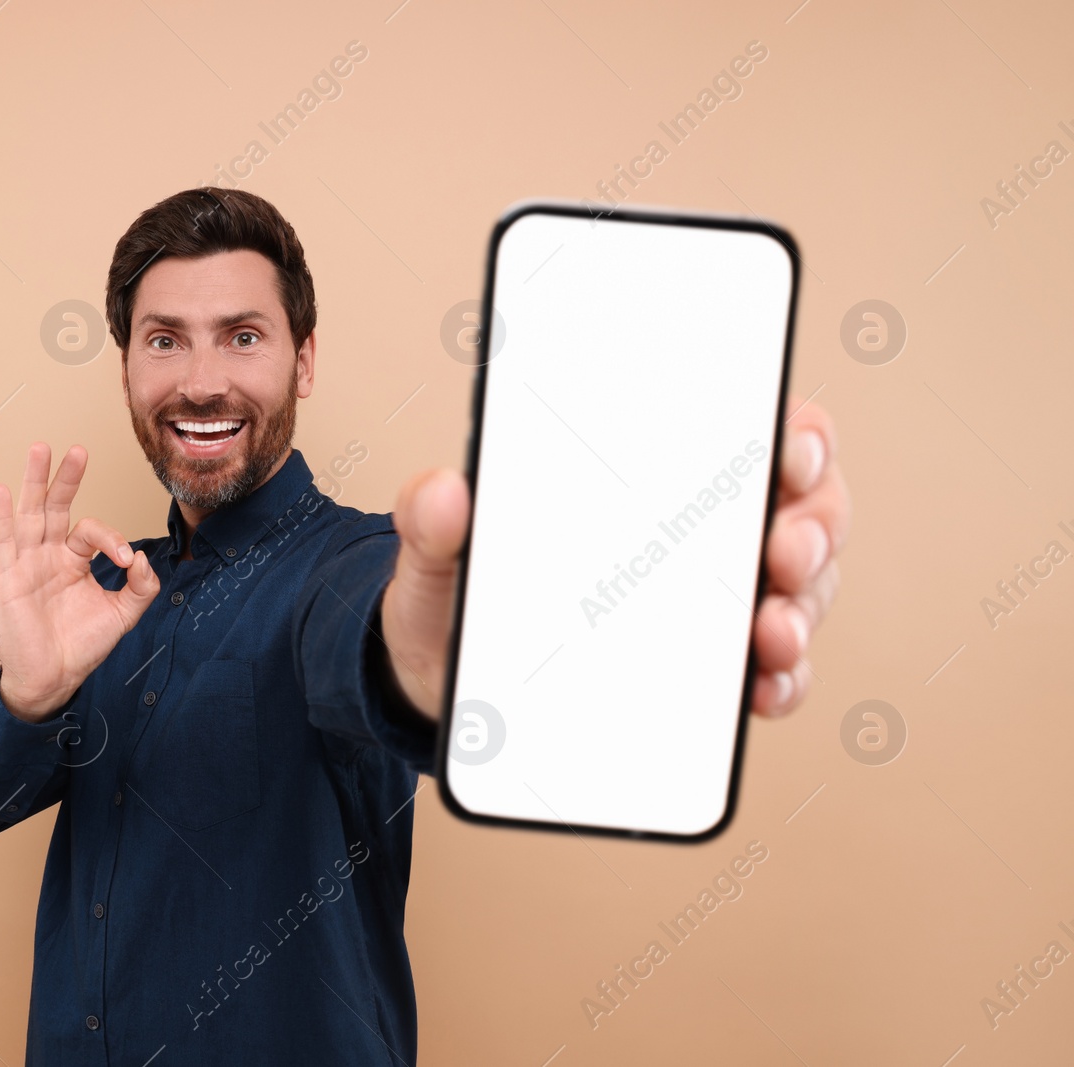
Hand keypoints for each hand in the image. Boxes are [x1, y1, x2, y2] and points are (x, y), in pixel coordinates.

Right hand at [0, 442, 159, 720]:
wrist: (52, 679)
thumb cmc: (80, 647)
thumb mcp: (122, 615)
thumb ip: (141, 587)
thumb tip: (144, 558)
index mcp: (72, 560)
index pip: (91, 531)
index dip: (113, 539)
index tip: (127, 560)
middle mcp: (48, 555)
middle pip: (55, 507)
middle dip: (66, 477)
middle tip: (78, 450)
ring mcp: (25, 564)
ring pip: (30, 514)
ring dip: (34, 482)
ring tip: (40, 449)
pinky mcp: (7, 579)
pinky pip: (3, 542)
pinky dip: (1, 516)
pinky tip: (0, 491)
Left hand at [379, 396, 849, 720]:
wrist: (439, 690)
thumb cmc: (455, 603)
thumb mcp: (431, 563)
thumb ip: (428, 527)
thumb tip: (440, 492)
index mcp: (638, 474)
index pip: (742, 428)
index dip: (791, 431)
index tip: (789, 452)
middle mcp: (691, 527)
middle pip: (796, 507)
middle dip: (811, 525)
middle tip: (784, 552)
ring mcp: (707, 600)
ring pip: (797, 588)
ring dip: (802, 608)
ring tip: (772, 634)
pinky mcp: (706, 671)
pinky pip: (768, 669)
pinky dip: (779, 679)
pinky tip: (764, 688)